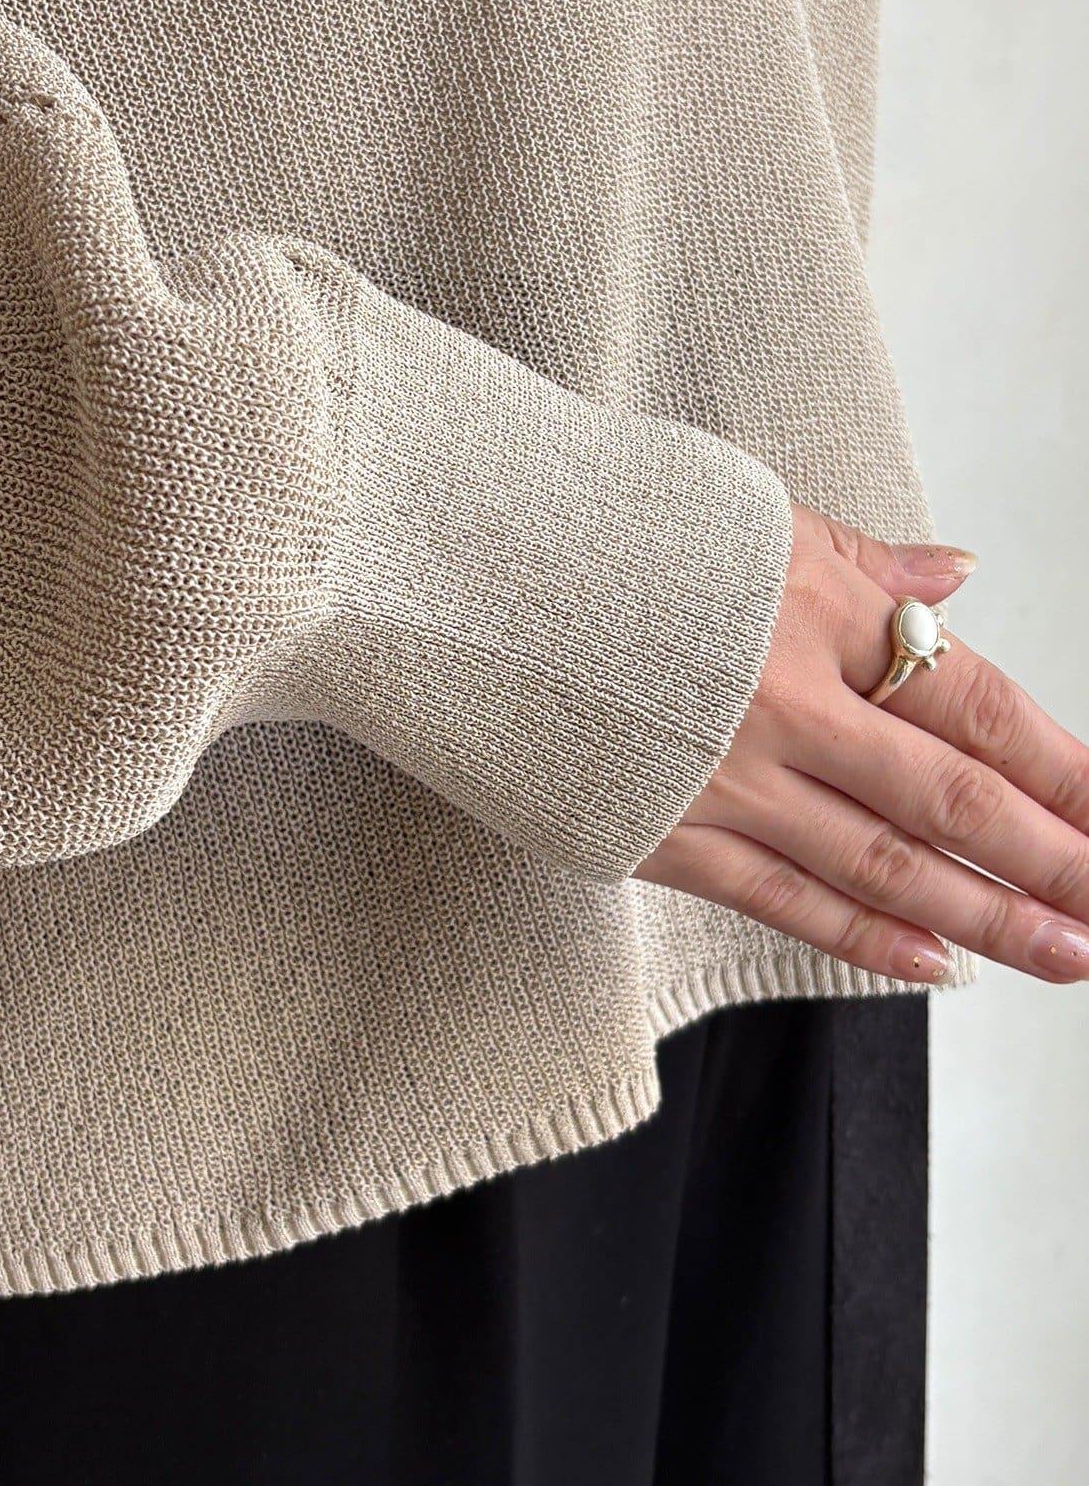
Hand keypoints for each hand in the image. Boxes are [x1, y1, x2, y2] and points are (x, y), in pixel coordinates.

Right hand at [636, 502, 1088, 983]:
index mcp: (820, 613)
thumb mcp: (750, 519)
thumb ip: (865, 561)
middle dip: (1051, 862)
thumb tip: (960, 574)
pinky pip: (782, 898)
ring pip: (881, 864)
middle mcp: (788, 704)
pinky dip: (864, 936)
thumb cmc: (604, 533)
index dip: (1066, 772)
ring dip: (984, 917)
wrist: (458, 571)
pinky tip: (933, 967)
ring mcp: (723, 778)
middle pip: (952, 799)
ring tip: (1061, 954)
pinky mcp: (657, 833)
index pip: (979, 707)